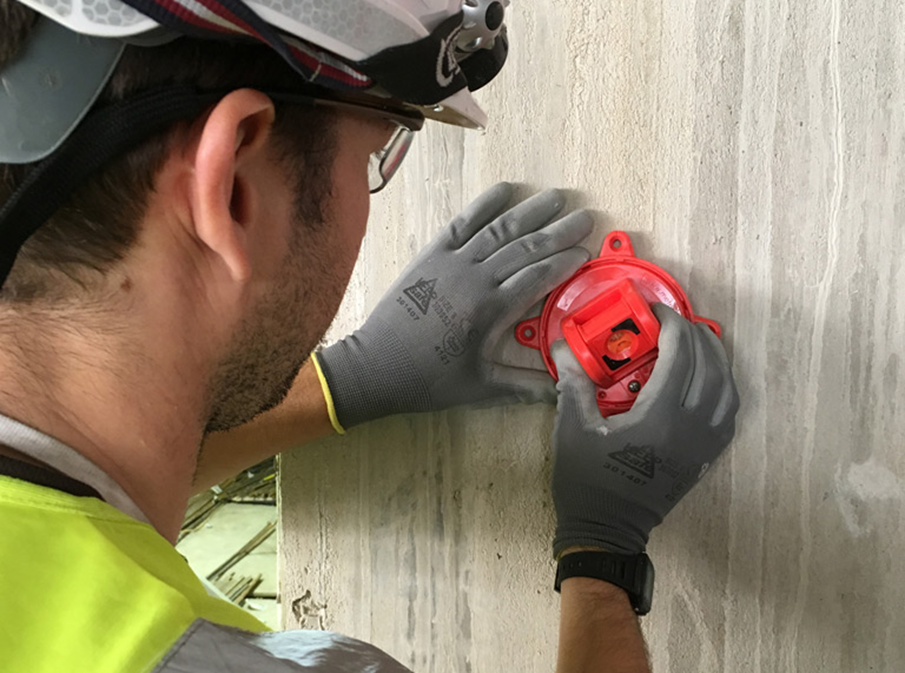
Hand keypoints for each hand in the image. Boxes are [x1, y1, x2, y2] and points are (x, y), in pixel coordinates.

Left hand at [316, 183, 592, 429]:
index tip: (586, 253)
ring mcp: (452, 262)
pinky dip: (484, 204)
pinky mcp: (431, 254)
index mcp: (490, 311)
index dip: (565, 263)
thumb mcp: (481, 388)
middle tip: (585, 217)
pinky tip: (505, 189)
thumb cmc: (428, 380)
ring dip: (530, 211)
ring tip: (556, 196)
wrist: (377, 366)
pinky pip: (462, 222)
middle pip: (526, 248)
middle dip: (559, 232)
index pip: (538, 277)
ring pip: (499, 229)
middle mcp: (475, 278)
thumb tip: (562, 390)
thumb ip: (525, 386)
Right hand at [550, 304, 739, 555]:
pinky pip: (729, 414)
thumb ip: (573, 383)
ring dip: (716, 358)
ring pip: (728, 389)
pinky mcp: (705, 458)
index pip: (680, 355)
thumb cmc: (587, 483)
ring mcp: (702, 445)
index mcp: (658, 417)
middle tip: (674, 320)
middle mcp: (690, 428)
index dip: (672, 325)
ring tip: (697, 341)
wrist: (607, 531)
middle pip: (710, 366)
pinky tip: (708, 379)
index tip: (654, 312)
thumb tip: (562, 346)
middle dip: (696, 334)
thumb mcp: (572, 429)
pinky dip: (723, 388)